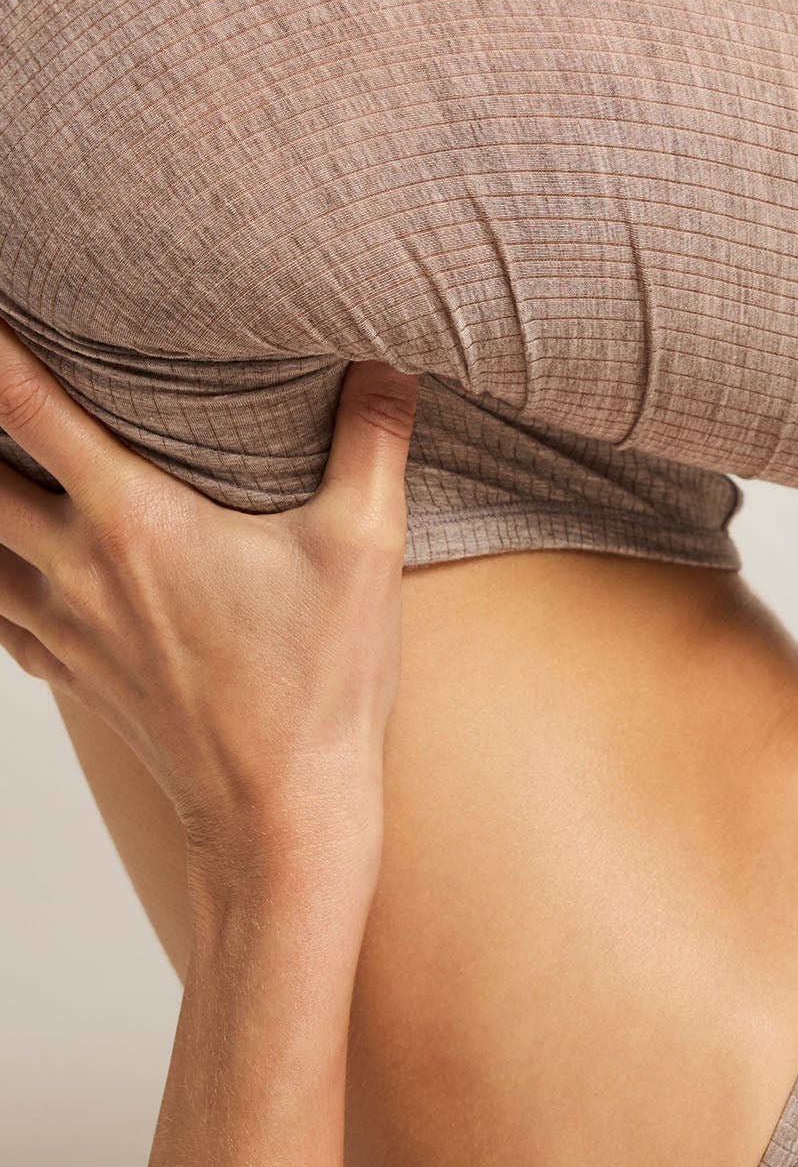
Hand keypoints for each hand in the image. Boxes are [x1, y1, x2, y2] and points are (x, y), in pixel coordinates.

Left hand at [0, 317, 418, 884]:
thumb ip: (374, 437)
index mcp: (131, 518)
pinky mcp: (70, 672)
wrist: (280, 814)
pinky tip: (17, 557)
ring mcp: (63, 625)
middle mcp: (75, 566)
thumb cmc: (319, 685)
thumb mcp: (363, 548)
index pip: (23, 402)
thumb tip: (391, 352)